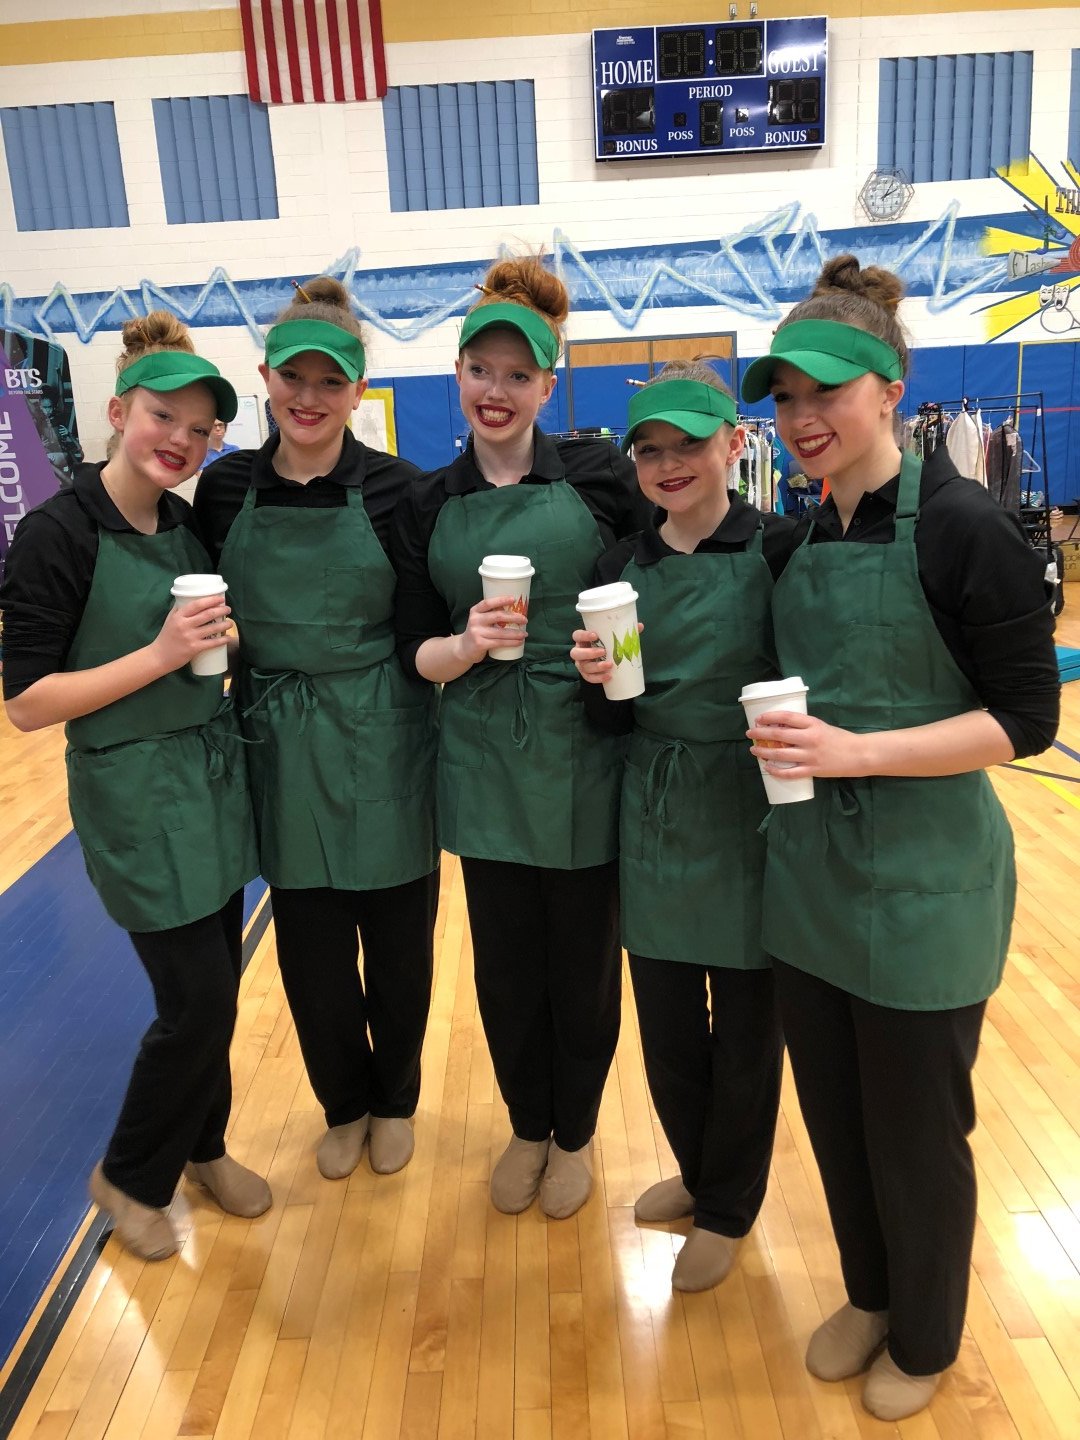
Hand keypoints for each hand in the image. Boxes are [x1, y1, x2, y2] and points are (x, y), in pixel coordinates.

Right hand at [151, 594, 232, 672]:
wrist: (159, 656)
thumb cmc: (166, 636)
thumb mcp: (170, 619)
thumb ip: (179, 609)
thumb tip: (189, 598)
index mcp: (179, 616)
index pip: (197, 604)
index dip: (210, 600)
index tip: (221, 599)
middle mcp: (184, 625)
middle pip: (207, 615)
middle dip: (221, 610)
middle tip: (228, 609)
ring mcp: (190, 637)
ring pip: (212, 628)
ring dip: (224, 624)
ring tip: (230, 623)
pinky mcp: (194, 648)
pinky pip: (211, 643)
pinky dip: (222, 640)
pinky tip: (228, 638)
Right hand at [452, 595, 527, 665]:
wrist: (463, 649)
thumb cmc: (477, 631)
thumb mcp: (479, 620)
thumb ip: (491, 614)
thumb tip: (515, 610)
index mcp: (475, 611)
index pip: (487, 603)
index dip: (501, 600)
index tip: (513, 599)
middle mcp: (475, 620)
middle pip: (498, 616)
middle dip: (514, 617)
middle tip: (525, 619)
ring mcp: (477, 632)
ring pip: (501, 632)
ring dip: (516, 633)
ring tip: (525, 634)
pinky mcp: (480, 644)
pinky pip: (499, 642)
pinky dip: (511, 642)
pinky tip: (519, 642)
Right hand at [570, 623, 643, 684]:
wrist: (605, 661)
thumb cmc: (607, 646)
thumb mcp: (612, 638)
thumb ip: (624, 632)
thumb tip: (640, 626)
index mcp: (583, 640)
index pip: (577, 635)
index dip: (583, 635)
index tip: (595, 635)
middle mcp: (579, 652)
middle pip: (576, 653)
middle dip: (589, 653)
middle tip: (603, 652)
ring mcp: (581, 664)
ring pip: (583, 666)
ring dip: (596, 667)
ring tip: (609, 665)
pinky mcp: (585, 674)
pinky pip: (589, 678)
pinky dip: (598, 678)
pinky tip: (608, 677)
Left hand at [748, 709, 870, 778]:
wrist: (859, 754)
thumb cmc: (839, 739)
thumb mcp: (822, 726)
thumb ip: (804, 726)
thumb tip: (781, 727)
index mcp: (813, 724)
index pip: (786, 717)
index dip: (770, 717)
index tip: (759, 719)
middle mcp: (810, 739)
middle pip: (779, 735)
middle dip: (761, 734)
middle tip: (750, 733)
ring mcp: (810, 756)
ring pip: (780, 753)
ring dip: (764, 751)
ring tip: (754, 749)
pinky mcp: (812, 770)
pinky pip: (790, 772)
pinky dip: (776, 770)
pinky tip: (768, 768)